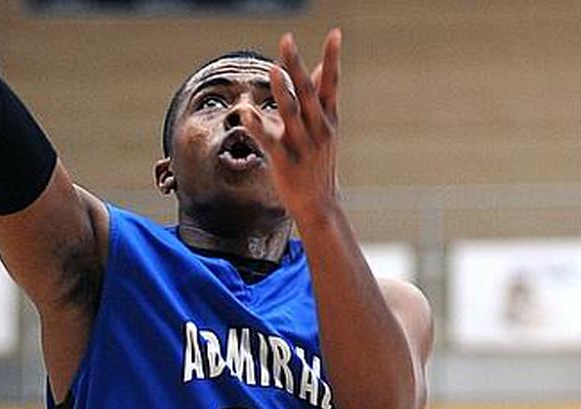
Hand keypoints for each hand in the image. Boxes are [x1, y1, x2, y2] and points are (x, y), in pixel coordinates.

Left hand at [245, 29, 341, 222]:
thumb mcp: (324, 129)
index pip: (331, 83)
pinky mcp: (286, 161)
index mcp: (328, 119)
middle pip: (308, 92)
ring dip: (281, 90)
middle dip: (296, 65)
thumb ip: (319, 99)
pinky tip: (246, 112)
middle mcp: (318, 129)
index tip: (335, 33)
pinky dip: (258, 126)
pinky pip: (270, 141)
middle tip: (287, 40)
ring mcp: (303, 145)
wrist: (320, 204)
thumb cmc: (318, 163)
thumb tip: (320, 69)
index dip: (332, 58)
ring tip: (272, 68)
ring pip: (292, 113)